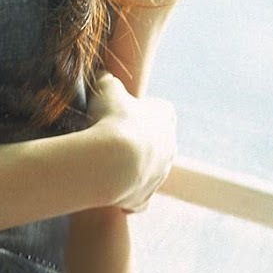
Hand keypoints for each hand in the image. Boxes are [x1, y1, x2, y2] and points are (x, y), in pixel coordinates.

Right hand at [85, 72, 176, 211]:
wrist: (112, 161)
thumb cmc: (112, 120)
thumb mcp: (106, 89)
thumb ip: (107, 80)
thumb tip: (102, 75)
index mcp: (165, 117)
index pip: (161, 110)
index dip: (141, 111)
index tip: (121, 113)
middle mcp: (170, 147)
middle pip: (157, 142)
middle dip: (138, 140)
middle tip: (111, 138)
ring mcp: (160, 175)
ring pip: (149, 170)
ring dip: (131, 167)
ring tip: (105, 162)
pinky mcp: (145, 197)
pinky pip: (138, 197)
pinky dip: (126, 194)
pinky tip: (109, 188)